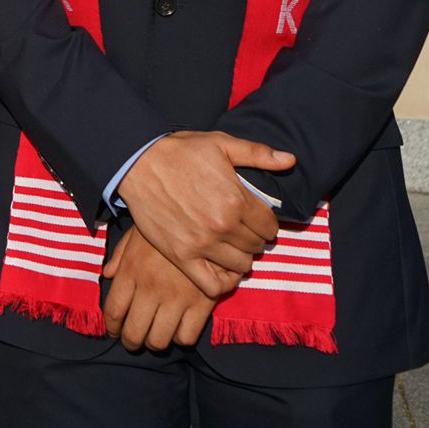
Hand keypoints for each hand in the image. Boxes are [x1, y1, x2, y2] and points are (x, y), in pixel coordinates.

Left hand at [102, 228, 214, 351]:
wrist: (206, 218)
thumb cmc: (169, 223)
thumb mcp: (138, 231)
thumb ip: (121, 255)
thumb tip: (107, 275)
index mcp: (132, 270)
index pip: (113, 311)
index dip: (111, 327)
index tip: (113, 330)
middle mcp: (151, 288)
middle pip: (133, 333)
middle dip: (130, 341)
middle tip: (133, 340)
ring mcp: (177, 298)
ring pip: (159, 341)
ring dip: (154, 342)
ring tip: (155, 335)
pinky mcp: (202, 304)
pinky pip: (186, 337)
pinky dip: (180, 337)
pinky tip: (178, 327)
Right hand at [116, 131, 292, 298]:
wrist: (138, 162)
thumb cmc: (181, 151)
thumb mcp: (222, 143)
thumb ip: (258, 154)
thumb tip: (290, 159)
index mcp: (236, 200)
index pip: (269, 226)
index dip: (267, 222)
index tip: (258, 219)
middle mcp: (222, 226)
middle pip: (256, 246)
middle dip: (255, 238)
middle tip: (244, 230)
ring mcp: (202, 244)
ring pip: (240, 266)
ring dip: (241, 257)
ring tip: (232, 245)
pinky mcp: (182, 256)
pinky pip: (213, 284)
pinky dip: (223, 281)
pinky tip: (220, 266)